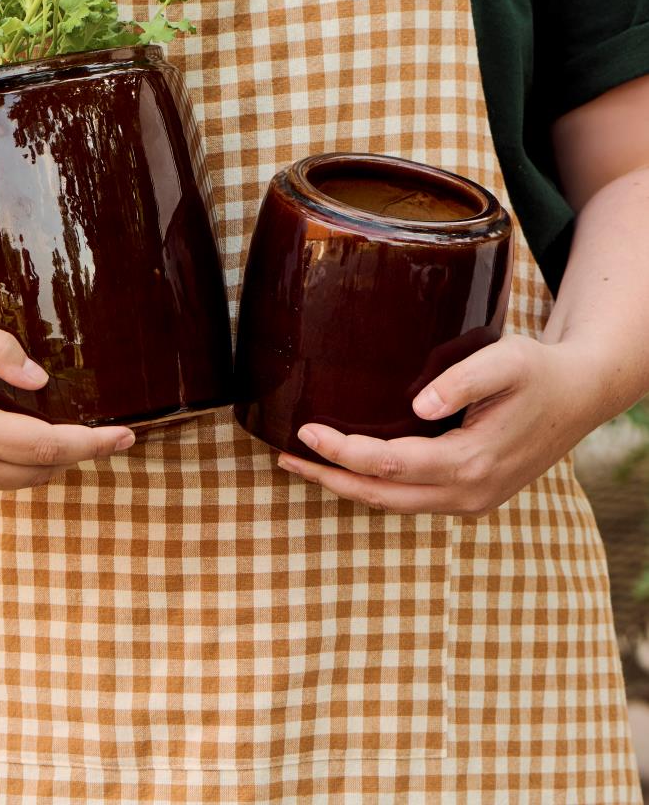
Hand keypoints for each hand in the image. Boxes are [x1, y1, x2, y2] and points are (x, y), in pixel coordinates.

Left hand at [276, 333, 599, 515]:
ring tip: (305, 464)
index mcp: (472, 463)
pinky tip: (350, 467)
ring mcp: (471, 500)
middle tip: (285, 458)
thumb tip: (420, 405)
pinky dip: (375, 486)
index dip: (343, 452)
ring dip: (349, 486)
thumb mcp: (507, 360)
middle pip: (383, 496)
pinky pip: (411, 497)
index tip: (305, 432)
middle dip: (330, 479)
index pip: (389, 465)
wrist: (578, 396)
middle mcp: (469, 493)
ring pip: (395, 503)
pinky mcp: (471, 494)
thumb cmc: (538, 372)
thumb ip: (464, 380)